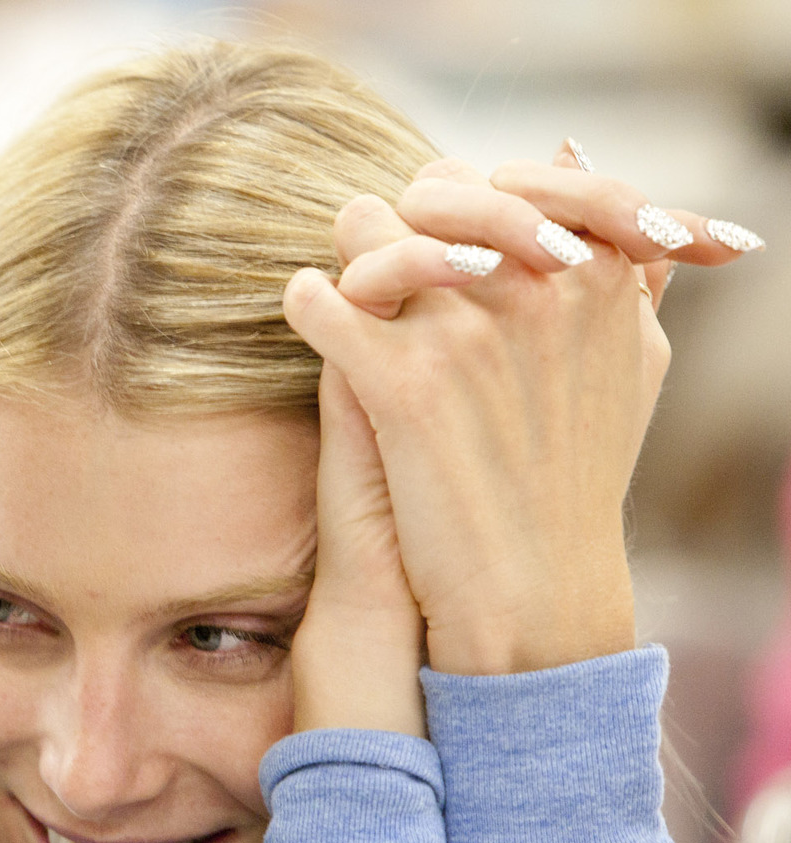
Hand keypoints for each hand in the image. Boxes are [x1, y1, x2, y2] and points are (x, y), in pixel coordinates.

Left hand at [279, 149, 750, 673]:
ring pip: (369, 231)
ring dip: (352, 255)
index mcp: (593, 271)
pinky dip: (306, 302)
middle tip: (380, 256)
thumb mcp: (629, 360)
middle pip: (431, 195)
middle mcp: (536, 285)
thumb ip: (619, 267)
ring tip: (350, 295)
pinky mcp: (401, 385)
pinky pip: (321, 301)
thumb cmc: (576, 474)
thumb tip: (579, 163)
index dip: (457, 201)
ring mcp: (466, 332)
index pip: (503, 181)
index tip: (437, 234)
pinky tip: (309, 316)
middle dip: (400, 219)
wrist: (532, 585)